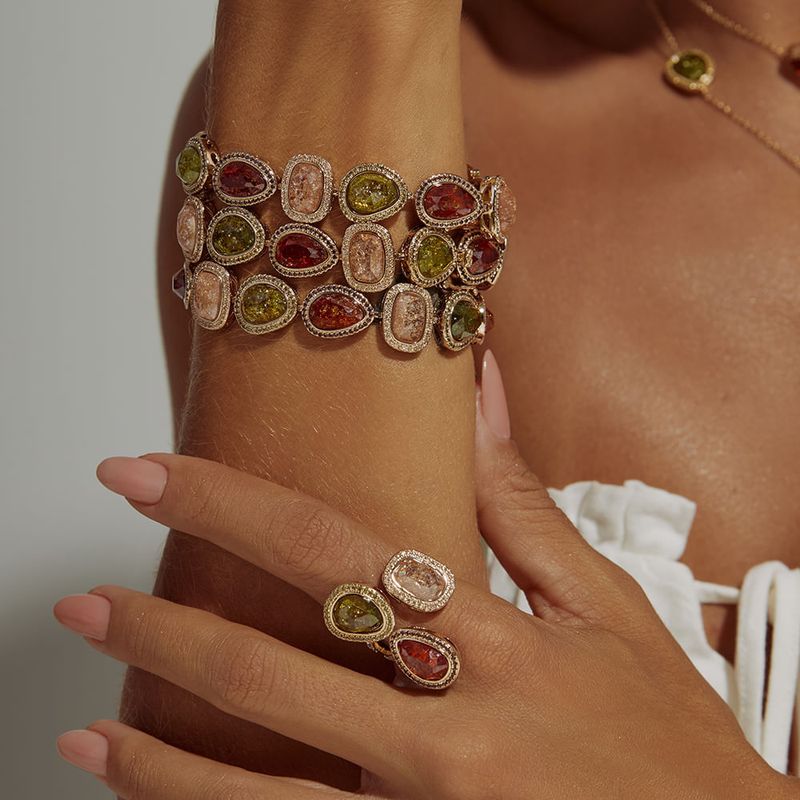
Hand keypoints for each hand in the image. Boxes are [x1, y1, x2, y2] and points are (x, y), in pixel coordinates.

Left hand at [54, 405, 791, 798]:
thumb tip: (480, 390)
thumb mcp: (606, 604)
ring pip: (265, 787)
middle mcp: (453, 731)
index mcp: (496, 642)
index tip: (149, 476)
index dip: (229, 503)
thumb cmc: (670, 737)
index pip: (332, 549)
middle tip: (81, 603)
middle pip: (276, 665)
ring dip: (161, 760)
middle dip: (162, 629)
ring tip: (86, 731)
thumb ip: (523, 499)